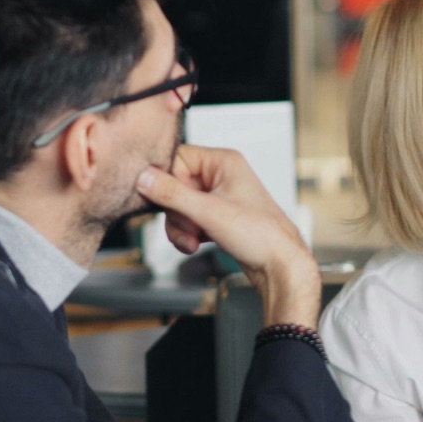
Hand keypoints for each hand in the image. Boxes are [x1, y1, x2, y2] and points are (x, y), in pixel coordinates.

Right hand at [138, 144, 322, 326]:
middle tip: (189, 226)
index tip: (163, 200)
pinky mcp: (217, 215)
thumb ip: (172, 194)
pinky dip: (188, 233)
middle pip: (175, 185)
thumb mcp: (208, 212)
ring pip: (179, 205)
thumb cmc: (259, 234)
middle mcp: (221, 174)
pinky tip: (198, 244)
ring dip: (181, 227)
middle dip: (176, 213)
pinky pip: (189, 219)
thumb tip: (143, 177)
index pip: (177, 157)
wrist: (279, 264)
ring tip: (194, 240)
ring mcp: (219, 196)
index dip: (167, 181)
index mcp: (224, 162)